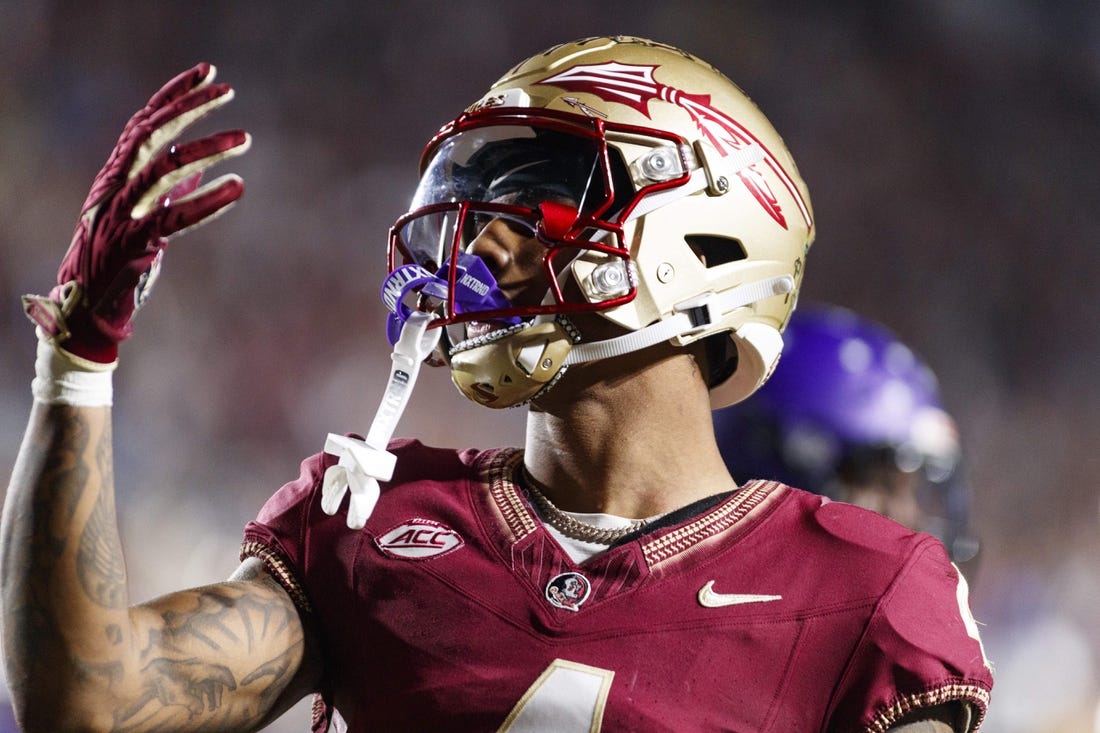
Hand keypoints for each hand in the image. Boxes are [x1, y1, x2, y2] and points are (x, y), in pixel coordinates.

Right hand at [22, 62, 250, 362]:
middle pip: (151, 132)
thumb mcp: (144, 210)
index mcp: (116, 172)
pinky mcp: (136, 242)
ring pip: (164, 168)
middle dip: (190, 107)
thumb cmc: (118, 255)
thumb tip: (201, 163)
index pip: (145, 120)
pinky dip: (208, 201)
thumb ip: (170, 185)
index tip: (209, 74)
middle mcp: (116, 184)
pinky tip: (237, 188)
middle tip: (228, 93)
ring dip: (207, 149)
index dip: (175, 93)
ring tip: (245, 139)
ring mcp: (123, 212)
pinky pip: (176, 217)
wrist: (88, 301)